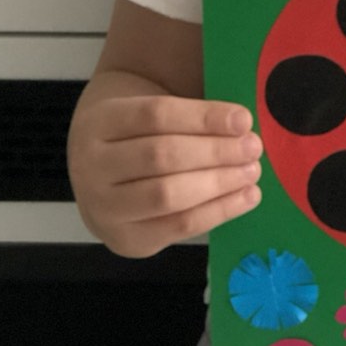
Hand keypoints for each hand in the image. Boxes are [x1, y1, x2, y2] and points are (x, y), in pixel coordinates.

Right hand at [67, 87, 262, 257]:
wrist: (100, 172)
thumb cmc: (139, 133)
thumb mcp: (148, 105)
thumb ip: (189, 111)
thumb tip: (241, 122)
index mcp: (100, 121)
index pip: (155, 115)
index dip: (203, 117)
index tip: (243, 119)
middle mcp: (92, 166)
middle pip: (161, 156)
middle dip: (215, 152)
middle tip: (253, 147)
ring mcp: (104, 208)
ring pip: (168, 195)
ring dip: (219, 183)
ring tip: (252, 171)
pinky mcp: (127, 240)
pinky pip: (179, 227)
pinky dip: (219, 211)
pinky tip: (246, 196)